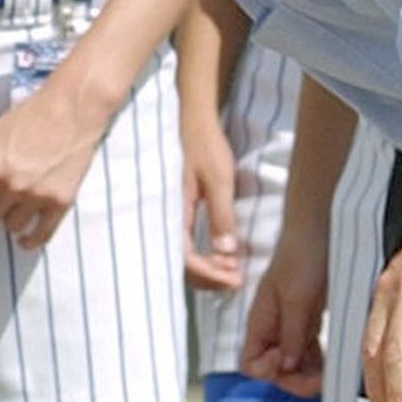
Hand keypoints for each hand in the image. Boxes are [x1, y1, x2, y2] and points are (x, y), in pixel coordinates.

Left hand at [0, 68, 104, 247]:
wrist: (71, 108)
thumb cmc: (28, 117)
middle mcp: (10, 186)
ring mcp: (36, 196)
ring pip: (13, 226)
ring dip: (12, 218)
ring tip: (18, 203)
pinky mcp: (60, 202)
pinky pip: (41, 235)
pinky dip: (31, 240)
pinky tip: (26, 239)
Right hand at [181, 111, 240, 291]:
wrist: (192, 121)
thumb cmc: (204, 146)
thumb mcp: (218, 180)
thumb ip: (221, 216)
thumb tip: (225, 253)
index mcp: (172, 213)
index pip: (186, 259)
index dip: (209, 274)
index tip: (233, 278)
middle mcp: (165, 220)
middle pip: (181, 265)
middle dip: (209, 279)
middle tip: (236, 280)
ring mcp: (170, 216)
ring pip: (182, 257)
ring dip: (206, 270)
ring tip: (230, 271)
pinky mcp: (177, 212)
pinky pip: (185, 245)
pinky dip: (202, 257)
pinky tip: (220, 256)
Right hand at [238, 221, 328, 393]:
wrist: (323, 225)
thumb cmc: (303, 254)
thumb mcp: (296, 296)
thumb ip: (290, 334)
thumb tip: (284, 367)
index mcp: (260, 321)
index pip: (249, 363)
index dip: (266, 372)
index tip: (288, 364)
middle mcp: (273, 327)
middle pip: (273, 370)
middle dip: (293, 380)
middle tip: (320, 382)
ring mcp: (292, 324)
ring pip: (294, 364)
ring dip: (309, 374)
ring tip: (331, 375)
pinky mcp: (310, 319)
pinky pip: (311, 351)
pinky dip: (320, 361)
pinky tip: (334, 363)